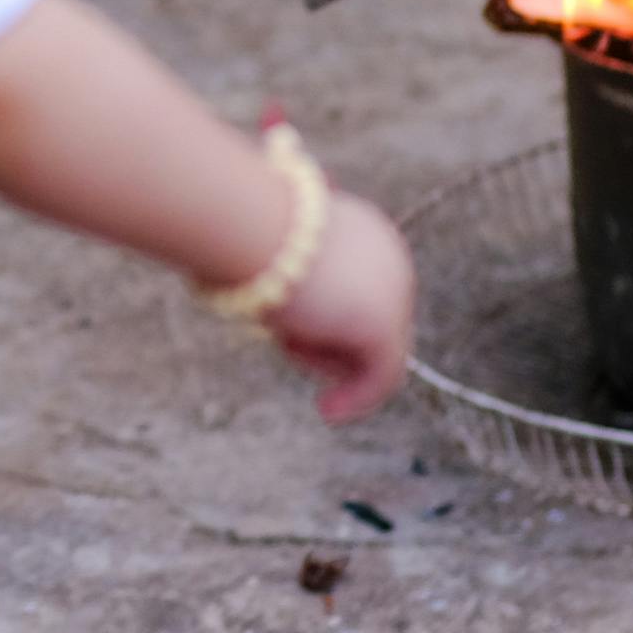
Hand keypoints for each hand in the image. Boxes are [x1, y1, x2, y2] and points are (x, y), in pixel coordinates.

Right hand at [264, 189, 414, 422]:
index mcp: (363, 232)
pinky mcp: (382, 325)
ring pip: (371, 350)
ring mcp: (392, 292)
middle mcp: (389, 258)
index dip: (327, 321)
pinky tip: (328, 410)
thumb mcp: (266, 252)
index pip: (358, 290)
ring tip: (284, 342)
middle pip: (367, 322)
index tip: (292, 339)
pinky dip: (358, 398)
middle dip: (327, 343)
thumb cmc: (240, 228)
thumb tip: (274, 297)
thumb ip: (287, 277)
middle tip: (287, 348)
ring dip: (325, 358)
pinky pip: (381, 377)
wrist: (245, 222)